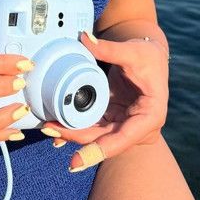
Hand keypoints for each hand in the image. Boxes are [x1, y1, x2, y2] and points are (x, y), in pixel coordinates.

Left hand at [41, 31, 168, 171]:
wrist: (150, 56)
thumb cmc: (148, 55)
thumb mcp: (132, 51)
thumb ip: (108, 48)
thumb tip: (84, 38)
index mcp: (150, 115)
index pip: (123, 138)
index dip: (99, 150)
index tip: (77, 160)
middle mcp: (138, 126)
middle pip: (104, 139)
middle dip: (77, 138)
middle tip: (50, 131)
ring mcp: (125, 123)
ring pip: (97, 135)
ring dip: (73, 133)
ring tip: (49, 129)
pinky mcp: (114, 117)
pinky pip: (94, 125)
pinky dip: (77, 126)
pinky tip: (58, 129)